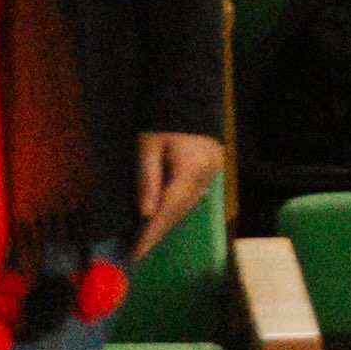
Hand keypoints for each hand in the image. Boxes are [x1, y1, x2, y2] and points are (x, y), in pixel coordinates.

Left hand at [133, 130, 221, 254]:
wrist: (188, 96)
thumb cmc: (162, 120)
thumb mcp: (147, 148)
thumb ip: (147, 180)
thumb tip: (145, 214)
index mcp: (191, 170)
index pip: (169, 210)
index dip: (152, 234)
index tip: (137, 253)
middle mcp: (206, 175)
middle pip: (180, 211)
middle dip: (158, 232)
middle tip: (138, 250)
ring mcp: (213, 171)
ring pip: (189, 205)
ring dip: (168, 222)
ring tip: (147, 237)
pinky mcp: (213, 167)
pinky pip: (194, 195)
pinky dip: (177, 208)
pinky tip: (164, 214)